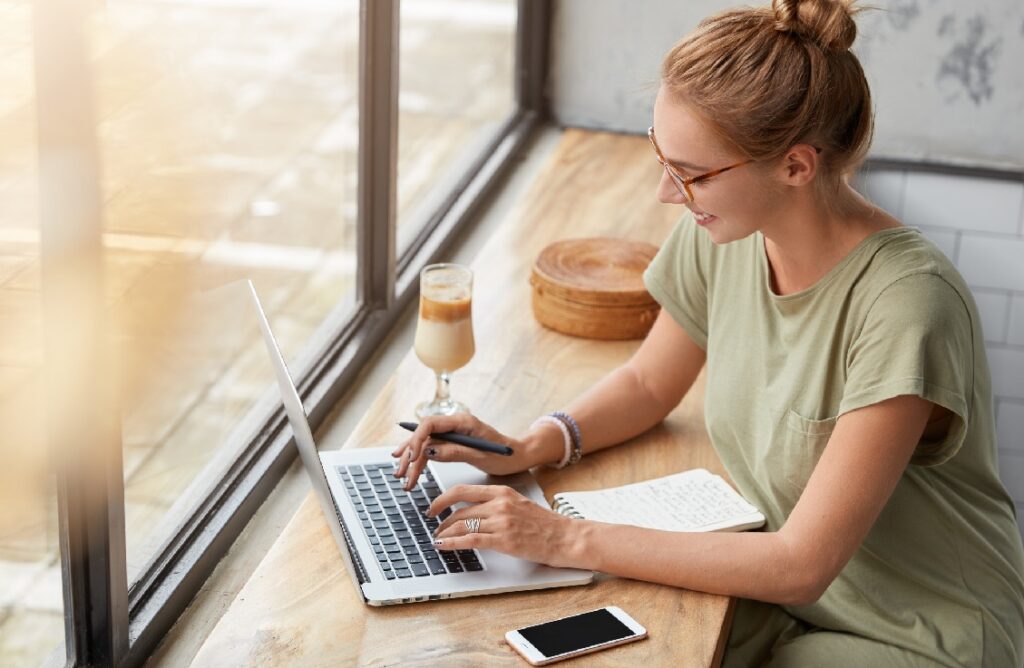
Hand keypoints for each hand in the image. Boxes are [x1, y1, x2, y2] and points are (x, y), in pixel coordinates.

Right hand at [391, 413, 558, 490]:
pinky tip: (408, 464)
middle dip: (410, 454)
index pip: (430, 424)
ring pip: (424, 442)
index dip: (417, 440)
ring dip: (411, 458)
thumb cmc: (504, 455)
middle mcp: (455, 424)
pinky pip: (431, 447)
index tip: (411, 458)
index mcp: (463, 421)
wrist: (518, 455)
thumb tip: (430, 451)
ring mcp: (452, 432)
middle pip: (424, 434)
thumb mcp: (481, 456)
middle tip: (402, 474)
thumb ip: (455, 452)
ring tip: (401, 475)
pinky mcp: (452, 441)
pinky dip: (419, 458)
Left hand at [427, 484, 580, 567]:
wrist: (566, 537)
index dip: (442, 498)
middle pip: (459, 510)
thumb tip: (473, 511)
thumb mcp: (519, 504)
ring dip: (444, 533)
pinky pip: (469, 539)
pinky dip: (451, 542)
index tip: (433, 506)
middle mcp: (499, 503)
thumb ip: (497, 504)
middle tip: (434, 527)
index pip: (463, 490)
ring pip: (461, 524)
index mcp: (502, 491)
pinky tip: (442, 545)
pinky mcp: (503, 540)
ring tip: (438, 539)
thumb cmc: (545, 524)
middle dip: (441, 520)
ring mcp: (501, 521)